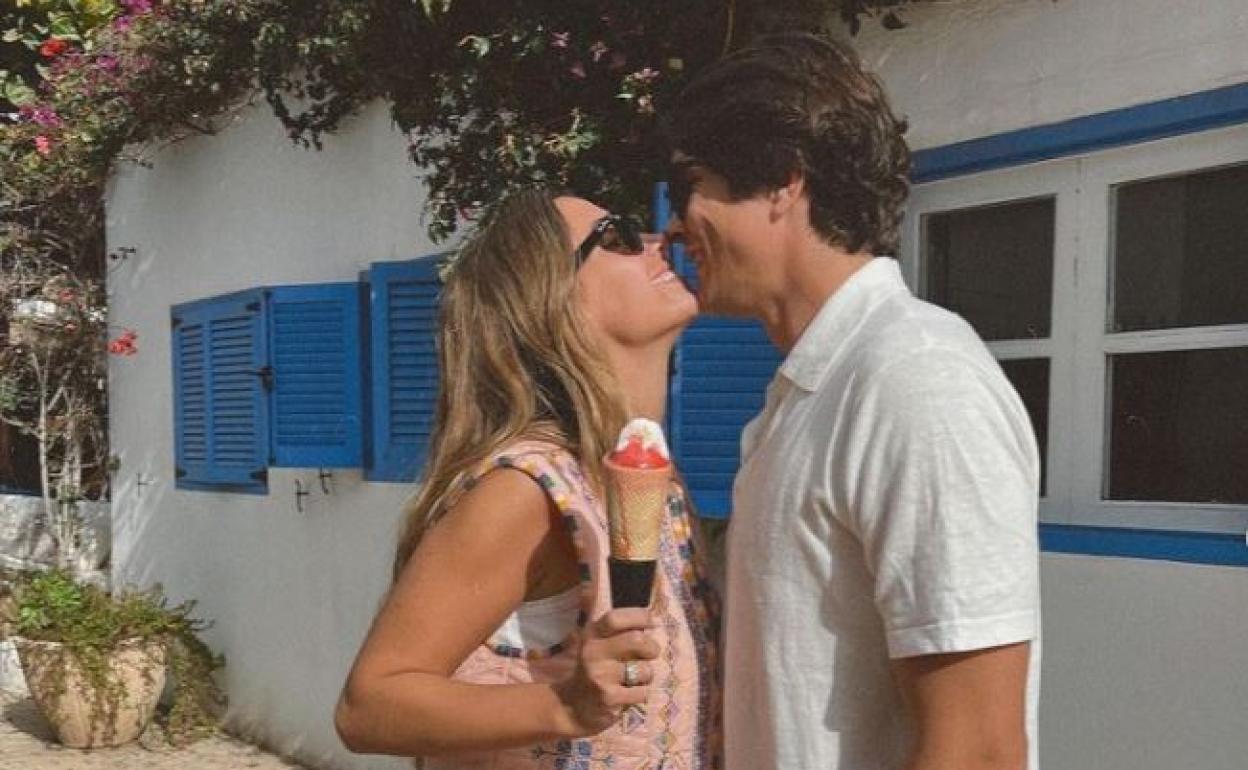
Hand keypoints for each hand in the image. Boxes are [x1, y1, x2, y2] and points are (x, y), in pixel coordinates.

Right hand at [553, 607, 658, 736]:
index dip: (638, 616)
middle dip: (652, 647)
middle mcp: (593, 653)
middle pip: (636, 640)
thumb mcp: (592, 640)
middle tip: (651, 653)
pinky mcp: (609, 699)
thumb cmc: (592, 667)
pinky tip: (630, 694)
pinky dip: (642, 693)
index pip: (615, 618)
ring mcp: (601, 677)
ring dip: (647, 675)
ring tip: (636, 678)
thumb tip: (594, 582)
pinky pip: (643, 692)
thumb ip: (599, 614)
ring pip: (644, 670)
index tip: (651, 621)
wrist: (572, 707)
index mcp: (591, 635)